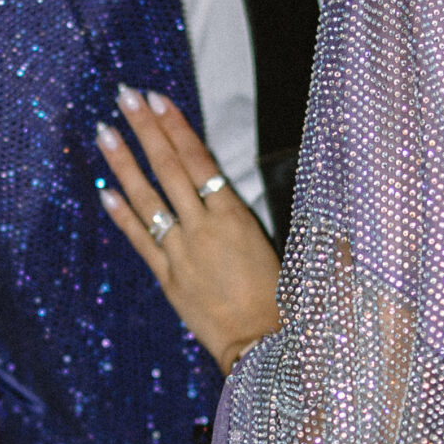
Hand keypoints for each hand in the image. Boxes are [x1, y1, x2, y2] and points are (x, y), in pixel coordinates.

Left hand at [98, 88, 281, 373]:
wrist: (263, 349)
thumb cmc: (287, 301)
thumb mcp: (294, 250)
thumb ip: (292, 216)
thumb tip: (340, 199)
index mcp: (235, 216)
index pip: (199, 160)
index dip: (177, 127)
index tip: (157, 99)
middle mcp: (203, 228)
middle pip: (168, 168)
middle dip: (144, 129)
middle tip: (124, 95)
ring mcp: (181, 253)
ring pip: (146, 199)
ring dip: (123, 163)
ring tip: (104, 131)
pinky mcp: (168, 279)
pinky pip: (140, 240)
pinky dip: (121, 215)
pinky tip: (104, 191)